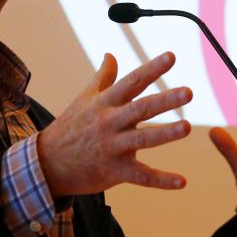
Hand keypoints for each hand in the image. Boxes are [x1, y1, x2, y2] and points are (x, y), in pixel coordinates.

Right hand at [37, 52, 191, 196]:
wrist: (48, 164)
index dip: (152, 69)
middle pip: (140, 109)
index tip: (172, 56)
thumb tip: (111, 55)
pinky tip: (182, 181)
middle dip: (164, 100)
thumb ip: (103, 78)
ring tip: (187, 127)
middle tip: (188, 92)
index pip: (131, 82)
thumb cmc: (70, 128)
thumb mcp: (84, 99)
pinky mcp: (115, 171)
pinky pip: (141, 176)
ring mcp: (112, 148)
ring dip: (165, 134)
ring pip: (142, 140)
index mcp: (104, 103)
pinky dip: (161, 180)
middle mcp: (109, 123)